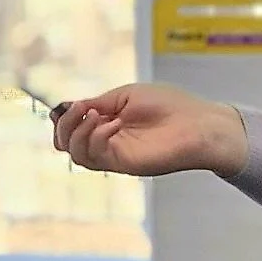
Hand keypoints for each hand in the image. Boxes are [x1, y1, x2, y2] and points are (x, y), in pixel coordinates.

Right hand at [51, 82, 248, 177]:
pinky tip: (113, 123)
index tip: (72, 105)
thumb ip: (97, 103)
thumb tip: (67, 107)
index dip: (64, 119)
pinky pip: (96, 156)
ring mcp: (115, 154)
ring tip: (95, 115)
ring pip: (77, 154)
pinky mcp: (124, 164)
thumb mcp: (125, 96)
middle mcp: (107, 142)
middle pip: (67, 144)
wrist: (198, 123)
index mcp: (107, 123)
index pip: (72, 128)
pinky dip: (96, 137)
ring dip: (77, 132)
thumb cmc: (169, 105)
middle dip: (64, 126)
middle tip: (79, 109)